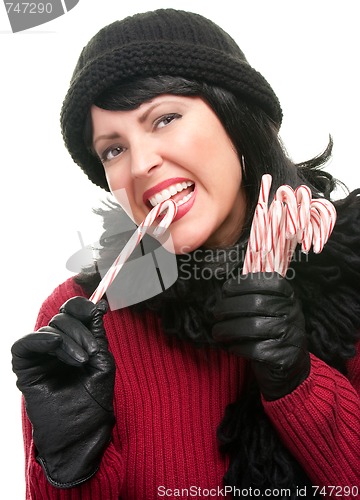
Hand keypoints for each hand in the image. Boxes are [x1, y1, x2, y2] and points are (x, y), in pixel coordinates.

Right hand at [11, 296, 114, 487]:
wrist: (81, 434)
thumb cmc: (94, 402)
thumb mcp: (102, 362)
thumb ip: (97, 334)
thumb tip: (99, 305)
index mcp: (76, 342)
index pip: (72, 312)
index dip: (82, 307)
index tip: (95, 311)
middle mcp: (57, 346)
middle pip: (62, 318)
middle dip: (80, 331)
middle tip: (91, 352)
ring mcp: (40, 356)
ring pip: (49, 329)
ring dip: (69, 340)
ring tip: (82, 361)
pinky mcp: (25, 368)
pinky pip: (25, 344)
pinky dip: (41, 339)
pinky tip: (56, 346)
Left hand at [212, 272, 309, 400]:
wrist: (289, 366)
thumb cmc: (270, 331)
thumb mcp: (270, 308)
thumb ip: (253, 295)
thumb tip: (225, 289)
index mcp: (288, 297)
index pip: (266, 282)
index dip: (242, 284)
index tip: (226, 290)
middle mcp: (294, 313)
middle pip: (256, 303)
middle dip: (229, 307)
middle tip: (216, 313)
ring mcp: (291, 335)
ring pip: (253, 327)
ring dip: (228, 329)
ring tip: (217, 331)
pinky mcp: (284, 357)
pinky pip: (254, 349)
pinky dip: (237, 347)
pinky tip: (230, 347)